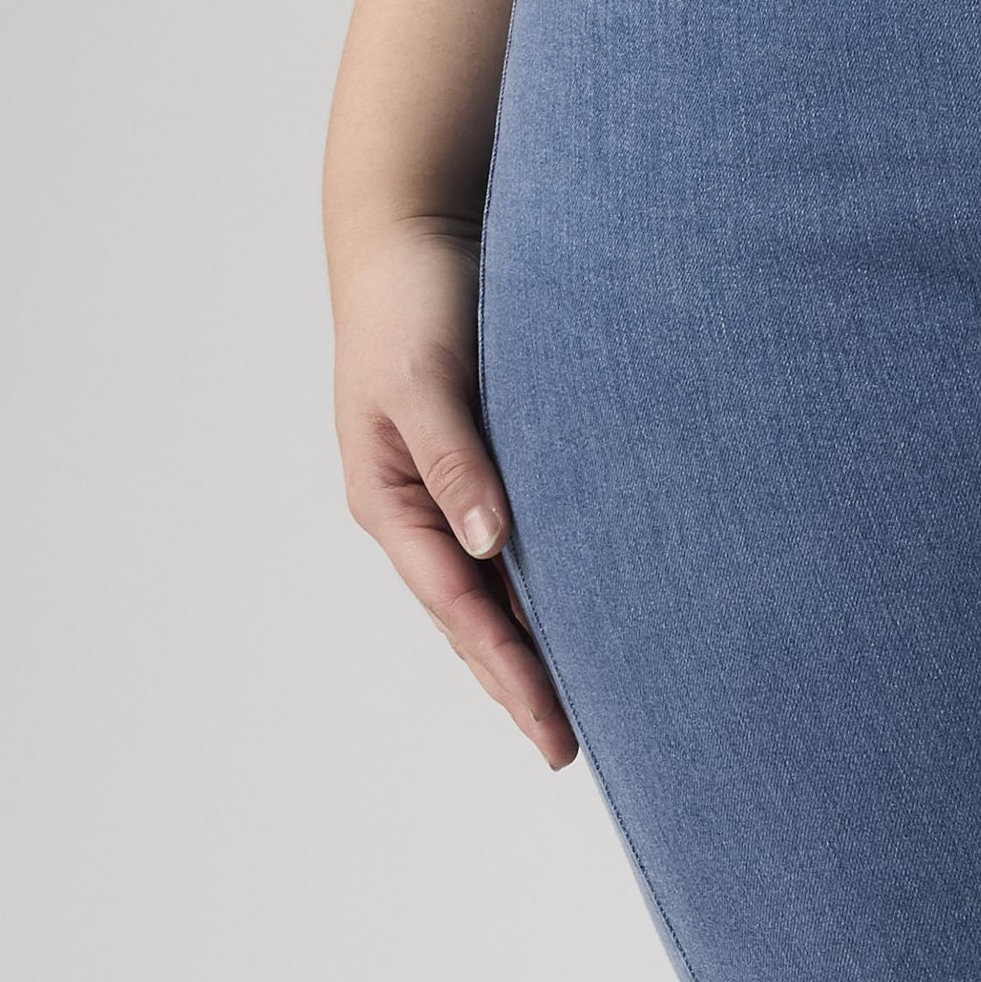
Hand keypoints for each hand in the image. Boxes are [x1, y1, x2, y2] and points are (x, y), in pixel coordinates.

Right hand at [331, 210, 573, 767]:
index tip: (554, 732)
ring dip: (533, 650)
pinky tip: (587, 620)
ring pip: (495, 595)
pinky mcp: (483, 470)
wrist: (412, 230)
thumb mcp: (423, 382)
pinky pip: (516, 553)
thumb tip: (489, 544)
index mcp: (392, 505)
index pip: (461, 614)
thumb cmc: (411, 302)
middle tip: (574, 750)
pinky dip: (545, 594)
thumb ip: (456, 462)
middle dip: (520, 685)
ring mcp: (448, 497)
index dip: (510, 675)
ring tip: (588, 709)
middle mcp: (418, 515)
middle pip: (474, 623)